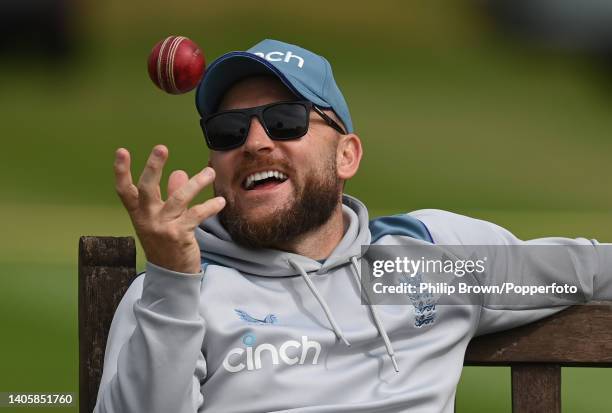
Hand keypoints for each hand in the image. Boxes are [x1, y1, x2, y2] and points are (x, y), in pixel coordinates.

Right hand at [113, 144, 224, 273]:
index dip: (121, 171)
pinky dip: (210, 207)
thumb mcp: (163, 217)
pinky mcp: (179, 235)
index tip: (121, 151)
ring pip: (179, 198)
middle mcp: (147, 218)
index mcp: (138, 213)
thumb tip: (179, 172)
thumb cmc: (166, 241)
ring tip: (210, 172)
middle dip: (154, 167)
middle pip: (147, 189)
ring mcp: (162, 227)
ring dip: (196, 183)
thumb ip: (171, 194)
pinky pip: (196, 215)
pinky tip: (220, 202)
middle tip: (161, 147)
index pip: (125, 190)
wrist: (171, 274)